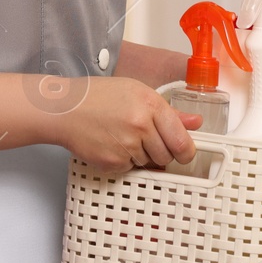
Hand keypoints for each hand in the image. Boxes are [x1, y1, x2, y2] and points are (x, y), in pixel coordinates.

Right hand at [56, 76, 204, 174]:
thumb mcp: (138, 93)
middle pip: (167, 155)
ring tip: (123, 137)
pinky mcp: (112, 162)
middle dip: (161, 152)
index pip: (181, 140)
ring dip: (142, 156)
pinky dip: (124, 161)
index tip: (185, 153)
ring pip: (149, 164)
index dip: (186, 151)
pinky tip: (112, 144)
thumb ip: (170, 113)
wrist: (65, 109)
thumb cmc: (100, 97)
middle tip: (146, 139)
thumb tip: (196, 123)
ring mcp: (126, 146)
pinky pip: (130, 169)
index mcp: (151, 105)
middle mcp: (141, 125)